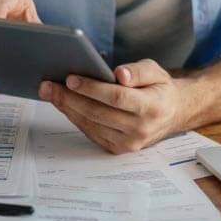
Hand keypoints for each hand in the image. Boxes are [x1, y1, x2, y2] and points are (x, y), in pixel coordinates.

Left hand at [38, 59, 189, 153]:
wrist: (171, 113)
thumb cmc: (159, 88)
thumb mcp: (155, 71)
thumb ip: (138, 71)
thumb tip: (120, 74)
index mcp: (152, 107)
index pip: (117, 98)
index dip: (92, 89)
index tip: (71, 78)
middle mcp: (140, 129)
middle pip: (98, 113)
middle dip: (70, 98)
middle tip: (48, 85)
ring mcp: (129, 143)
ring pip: (91, 124)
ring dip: (67, 109)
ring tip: (50, 92)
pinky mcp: (118, 149)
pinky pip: (91, 132)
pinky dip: (75, 118)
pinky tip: (64, 104)